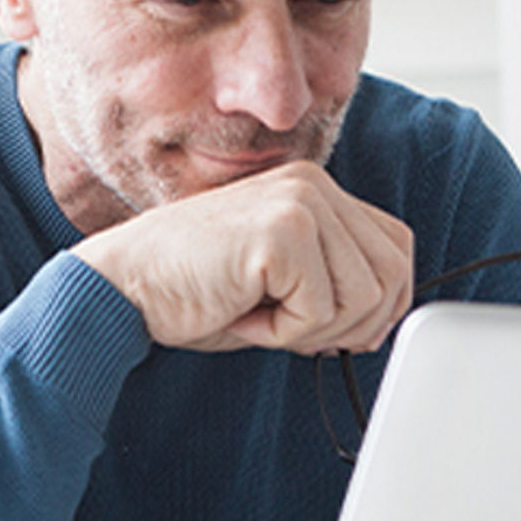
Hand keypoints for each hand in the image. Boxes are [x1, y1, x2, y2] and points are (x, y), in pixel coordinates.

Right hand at [70, 161, 413, 353]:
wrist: (124, 286)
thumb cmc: (195, 289)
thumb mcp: (282, 278)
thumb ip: (335, 280)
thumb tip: (386, 319)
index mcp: (316, 189)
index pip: (396, 246)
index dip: (383, 302)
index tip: (341, 330)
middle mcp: (314, 186)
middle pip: (392, 274)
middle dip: (353, 325)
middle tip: (294, 330)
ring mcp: (300, 204)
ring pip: (364, 297)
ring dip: (313, 330)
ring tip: (259, 314)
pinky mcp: (282, 233)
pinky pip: (319, 311)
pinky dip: (281, 334)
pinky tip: (241, 314)